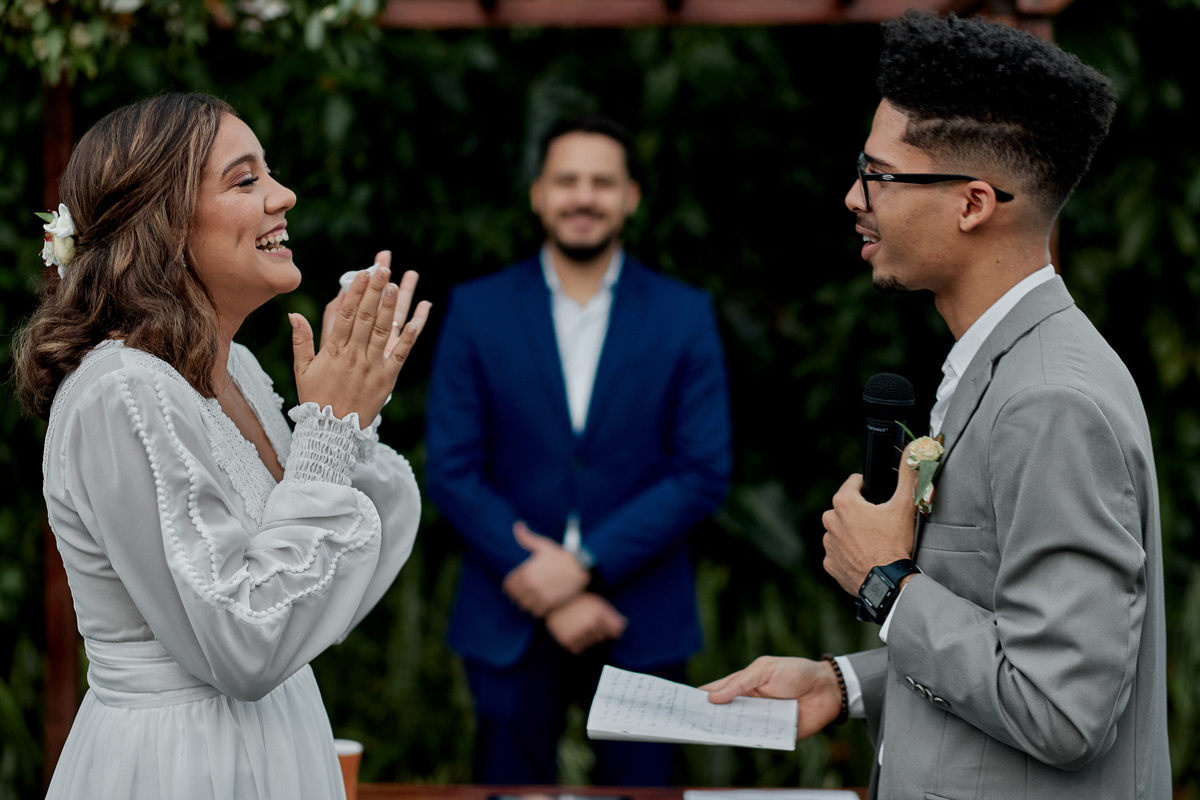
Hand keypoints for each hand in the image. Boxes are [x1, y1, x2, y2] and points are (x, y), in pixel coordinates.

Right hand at [291, 250, 431, 425]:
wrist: (332, 434)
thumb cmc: (316, 399)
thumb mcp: (302, 370)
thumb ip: (301, 340)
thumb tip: (294, 313)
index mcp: (332, 351)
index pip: (345, 315)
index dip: (354, 292)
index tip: (361, 272)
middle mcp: (353, 356)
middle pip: (366, 317)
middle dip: (374, 290)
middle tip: (383, 267)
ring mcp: (372, 367)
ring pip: (383, 331)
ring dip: (391, 307)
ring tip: (397, 284)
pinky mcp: (387, 379)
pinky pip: (399, 355)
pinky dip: (409, 337)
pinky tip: (416, 319)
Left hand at [501, 521, 590, 617]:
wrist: (580, 567)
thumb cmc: (561, 556)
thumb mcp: (543, 545)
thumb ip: (527, 538)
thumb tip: (517, 525)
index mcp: (525, 570)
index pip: (508, 585)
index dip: (510, 587)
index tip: (517, 588)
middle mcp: (530, 583)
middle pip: (515, 597)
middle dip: (518, 597)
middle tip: (525, 595)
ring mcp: (539, 594)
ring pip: (523, 606)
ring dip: (526, 605)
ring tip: (532, 601)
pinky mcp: (549, 603)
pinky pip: (535, 612)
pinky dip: (536, 611)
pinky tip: (542, 606)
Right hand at [544, 592, 626, 653]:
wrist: (553, 600)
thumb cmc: (578, 600)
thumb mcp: (597, 603)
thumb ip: (611, 615)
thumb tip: (624, 626)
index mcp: (599, 612)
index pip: (615, 631)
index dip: (612, 630)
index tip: (607, 627)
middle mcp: (590, 624)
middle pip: (602, 638)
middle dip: (600, 632)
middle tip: (588, 623)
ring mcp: (578, 632)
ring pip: (591, 644)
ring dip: (589, 639)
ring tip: (580, 627)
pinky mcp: (567, 640)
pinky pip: (578, 649)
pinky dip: (578, 645)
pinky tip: (574, 634)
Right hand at [700, 656, 842, 739]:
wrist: (827, 690)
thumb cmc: (796, 672)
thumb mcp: (765, 669)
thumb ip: (740, 683)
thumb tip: (712, 697)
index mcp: (743, 685)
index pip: (715, 692)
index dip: (698, 697)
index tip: (679, 702)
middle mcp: (748, 704)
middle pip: (722, 714)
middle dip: (705, 717)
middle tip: (686, 721)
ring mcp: (760, 720)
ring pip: (736, 729)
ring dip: (722, 730)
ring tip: (703, 732)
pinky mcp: (774, 734)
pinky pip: (756, 740)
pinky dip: (744, 740)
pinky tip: (731, 740)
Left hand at [821, 440, 920, 593]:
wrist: (887, 582)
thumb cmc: (893, 543)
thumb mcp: (904, 506)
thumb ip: (908, 474)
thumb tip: (914, 450)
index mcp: (843, 502)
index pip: (854, 483)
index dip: (870, 488)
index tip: (881, 500)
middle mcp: (830, 520)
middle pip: (847, 507)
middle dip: (861, 512)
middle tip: (881, 524)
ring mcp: (828, 543)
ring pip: (841, 530)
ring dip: (854, 532)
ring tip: (874, 542)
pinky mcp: (829, 563)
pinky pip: (839, 552)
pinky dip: (850, 553)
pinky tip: (866, 557)